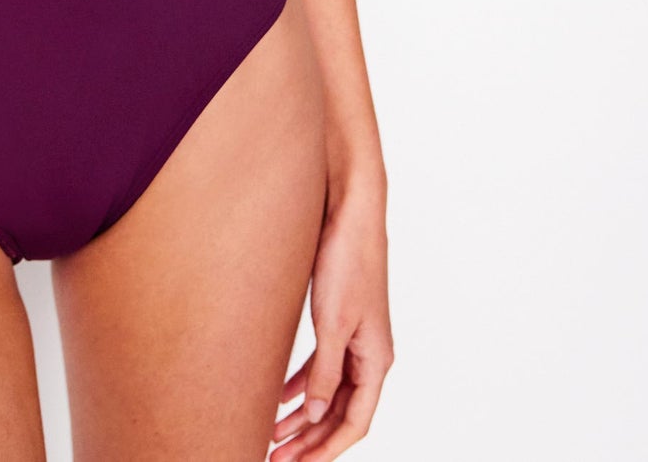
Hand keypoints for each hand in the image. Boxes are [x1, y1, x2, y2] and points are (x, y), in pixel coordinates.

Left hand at [270, 181, 393, 457]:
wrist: (349, 210)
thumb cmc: (348, 260)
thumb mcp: (333, 322)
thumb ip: (325, 371)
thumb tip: (314, 415)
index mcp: (376, 360)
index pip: (354, 423)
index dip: (326, 450)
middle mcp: (369, 355)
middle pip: (340, 414)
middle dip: (310, 440)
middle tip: (275, 458)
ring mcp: (354, 338)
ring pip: (329, 392)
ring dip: (302, 416)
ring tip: (271, 436)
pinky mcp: (337, 321)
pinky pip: (320, 367)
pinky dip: (300, 385)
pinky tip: (277, 397)